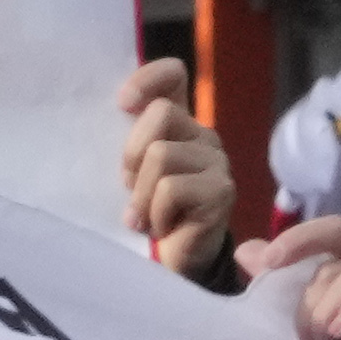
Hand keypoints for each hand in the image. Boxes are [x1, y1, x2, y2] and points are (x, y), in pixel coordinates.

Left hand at [117, 58, 235, 275]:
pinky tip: (160, 227)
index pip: (174, 76)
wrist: (173, 263)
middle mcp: (203, 136)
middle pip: (160, 114)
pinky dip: (155, 213)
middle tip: (129, 187)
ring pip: (161, 155)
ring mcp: (217, 162)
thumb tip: (119, 113)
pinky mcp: (221, 191)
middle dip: (132, 153)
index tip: (122, 104)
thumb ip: (130, 143)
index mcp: (180, 124)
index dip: (149, 78)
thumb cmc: (147, 215)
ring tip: (145, 216)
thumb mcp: (131, 173)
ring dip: (141, 194)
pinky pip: (171, 189)